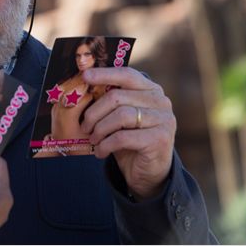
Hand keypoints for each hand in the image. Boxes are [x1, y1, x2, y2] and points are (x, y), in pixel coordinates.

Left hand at [80, 67, 176, 200]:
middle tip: (84, 126)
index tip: (85, 76)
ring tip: (92, 140)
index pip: (126, 75)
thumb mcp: (118, 117)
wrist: (148, 172)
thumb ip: (108, 100)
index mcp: (150, 90)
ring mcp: (164, 119)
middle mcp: (161, 101)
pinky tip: (100, 152)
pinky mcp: (160, 139)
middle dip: (94, 112)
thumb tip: (82, 84)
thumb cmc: (129, 139)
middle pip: (117, 97)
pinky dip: (106, 145)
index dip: (104, 74)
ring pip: (120, 116)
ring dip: (99, 129)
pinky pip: (123, 137)